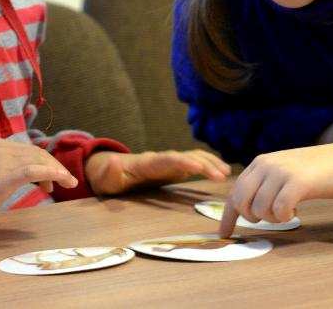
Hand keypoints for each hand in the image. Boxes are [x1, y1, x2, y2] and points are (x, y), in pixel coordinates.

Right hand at [0, 139, 77, 238]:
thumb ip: (10, 170)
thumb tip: (33, 173)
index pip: (30, 150)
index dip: (47, 162)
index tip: (55, 178)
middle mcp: (0, 148)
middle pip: (37, 154)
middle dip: (55, 166)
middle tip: (66, 182)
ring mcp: (1, 161)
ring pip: (39, 161)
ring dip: (58, 172)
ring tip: (68, 184)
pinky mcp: (4, 176)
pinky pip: (34, 171)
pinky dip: (52, 174)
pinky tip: (62, 180)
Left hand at [85, 149, 230, 195]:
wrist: (110, 169)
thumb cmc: (108, 176)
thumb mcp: (106, 176)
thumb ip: (111, 171)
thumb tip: (115, 162)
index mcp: (147, 162)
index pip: (167, 159)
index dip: (183, 161)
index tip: (197, 166)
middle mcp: (162, 158)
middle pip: (186, 156)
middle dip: (204, 163)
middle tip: (222, 176)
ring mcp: (169, 162)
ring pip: (194, 157)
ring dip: (210, 163)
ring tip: (227, 174)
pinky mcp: (174, 168)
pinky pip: (195, 163)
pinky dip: (209, 165)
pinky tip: (222, 173)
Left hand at [218, 143, 332, 237]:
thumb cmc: (313, 171)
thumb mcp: (282, 171)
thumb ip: (264, 184)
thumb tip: (246, 209)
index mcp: (259, 163)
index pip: (235, 191)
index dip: (228, 216)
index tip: (224, 233)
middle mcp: (266, 165)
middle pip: (242, 202)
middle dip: (252, 217)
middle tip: (270, 217)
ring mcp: (281, 172)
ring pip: (260, 209)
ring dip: (273, 218)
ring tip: (287, 211)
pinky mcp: (297, 182)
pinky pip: (279, 210)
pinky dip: (285, 217)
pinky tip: (295, 211)